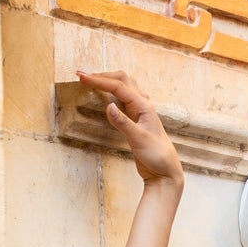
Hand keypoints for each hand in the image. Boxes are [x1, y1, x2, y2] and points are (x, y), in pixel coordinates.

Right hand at [77, 69, 182, 187]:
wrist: (165, 170)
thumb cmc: (156, 156)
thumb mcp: (138, 139)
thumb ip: (123, 123)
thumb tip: (108, 106)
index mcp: (143, 106)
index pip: (118, 86)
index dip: (98, 80)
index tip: (82, 78)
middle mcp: (143, 104)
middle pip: (122, 79)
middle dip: (102, 75)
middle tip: (83, 76)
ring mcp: (140, 111)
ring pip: (124, 86)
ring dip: (108, 80)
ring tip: (92, 81)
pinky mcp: (137, 119)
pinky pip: (125, 97)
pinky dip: (113, 90)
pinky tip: (106, 94)